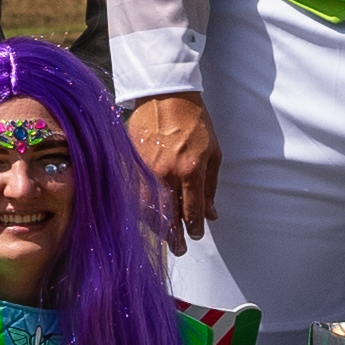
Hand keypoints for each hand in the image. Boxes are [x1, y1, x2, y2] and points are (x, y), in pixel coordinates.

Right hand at [128, 93, 218, 242]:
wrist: (166, 95)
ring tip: (163, 235)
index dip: (194, 228)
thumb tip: (211, 213)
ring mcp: (145, 169)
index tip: (196, 235)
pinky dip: (141, 208)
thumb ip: (210, 186)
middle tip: (179, 249)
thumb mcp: (214, 152)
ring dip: (156, 226)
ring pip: (148, 209)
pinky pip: (134, 194)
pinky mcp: (131, 163)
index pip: (192, 211)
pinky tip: (146, 215)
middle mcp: (166, 174)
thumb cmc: (194, 120)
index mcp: (190, 171)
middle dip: (174, 237)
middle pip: (169, 216)